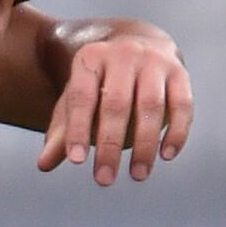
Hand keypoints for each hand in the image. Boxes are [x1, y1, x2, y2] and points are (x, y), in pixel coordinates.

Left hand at [39, 21, 193, 187]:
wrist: (137, 45)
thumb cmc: (100, 83)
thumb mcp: (77, 100)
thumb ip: (62, 131)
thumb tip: (43, 164)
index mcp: (91, 57)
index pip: (82, 97)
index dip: (78, 129)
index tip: (77, 161)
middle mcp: (124, 53)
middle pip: (116, 104)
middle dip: (110, 145)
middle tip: (104, 180)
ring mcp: (154, 61)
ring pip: (151, 105)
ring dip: (144, 145)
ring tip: (137, 176)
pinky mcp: (179, 72)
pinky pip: (182, 105)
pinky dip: (176, 131)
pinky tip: (166, 156)